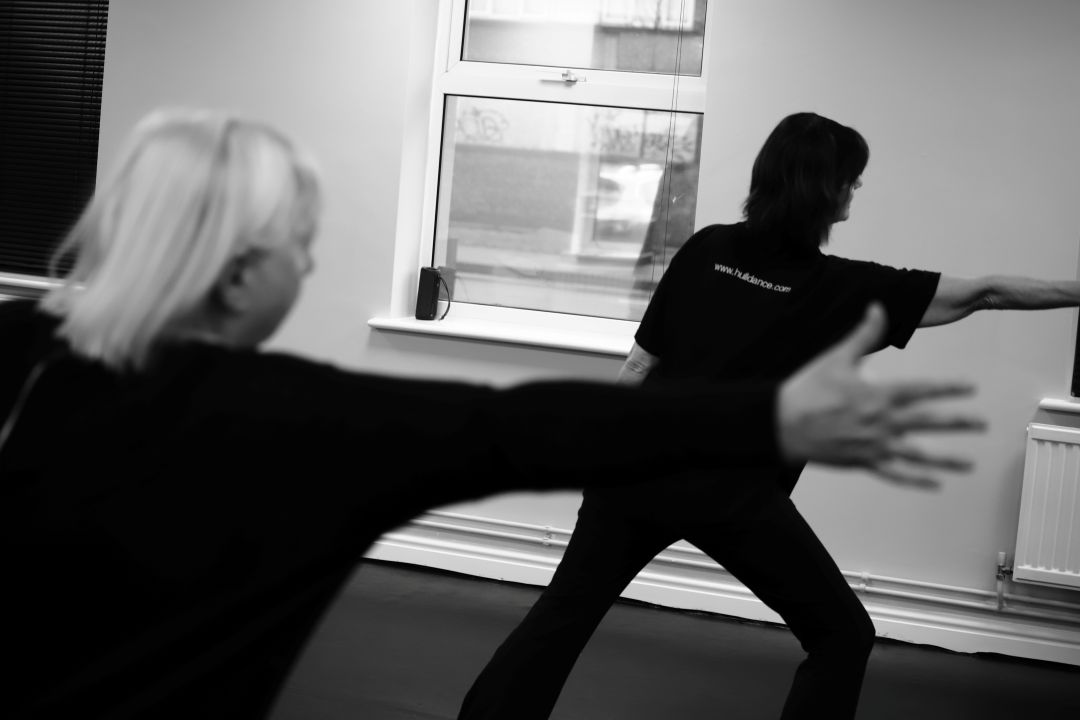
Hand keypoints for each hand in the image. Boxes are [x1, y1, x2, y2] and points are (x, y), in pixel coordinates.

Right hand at [777, 302, 984, 486]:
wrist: (781, 424)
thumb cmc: (807, 390)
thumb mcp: (836, 357)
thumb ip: (863, 334)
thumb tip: (878, 308)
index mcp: (878, 395)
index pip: (922, 390)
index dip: (949, 387)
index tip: (970, 387)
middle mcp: (882, 422)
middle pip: (929, 422)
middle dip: (958, 422)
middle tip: (982, 423)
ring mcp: (874, 446)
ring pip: (919, 454)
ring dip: (947, 459)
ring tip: (970, 463)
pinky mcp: (863, 462)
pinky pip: (896, 474)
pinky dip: (916, 480)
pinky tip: (935, 483)